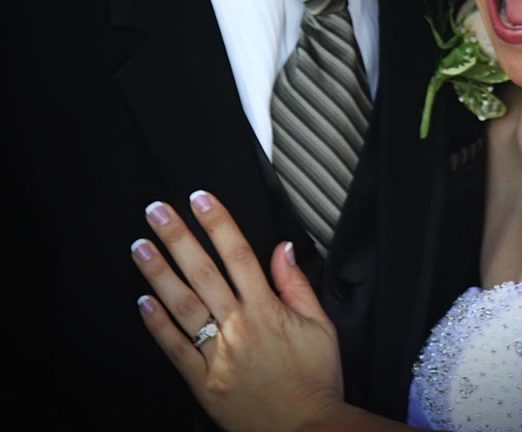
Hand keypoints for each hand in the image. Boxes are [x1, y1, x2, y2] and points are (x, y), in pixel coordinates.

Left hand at [131, 191, 342, 431]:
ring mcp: (218, 356)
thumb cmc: (317, 379)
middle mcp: (239, 327)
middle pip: (203, 273)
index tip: (200, 198)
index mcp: (267, 309)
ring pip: (183, 307)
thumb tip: (283, 247)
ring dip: (159, 274)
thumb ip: (297, 284)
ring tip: (140, 247)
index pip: (238, 255)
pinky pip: (176, 351)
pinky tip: (143, 302)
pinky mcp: (204, 384)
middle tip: (156, 211)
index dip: (218, 224)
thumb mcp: (321, 325)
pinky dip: (158, 326)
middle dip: (178, 238)